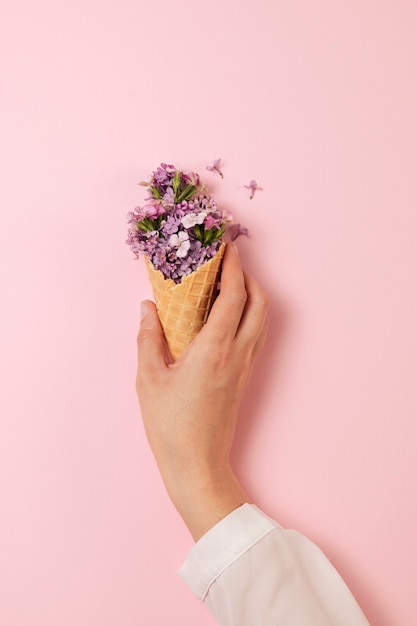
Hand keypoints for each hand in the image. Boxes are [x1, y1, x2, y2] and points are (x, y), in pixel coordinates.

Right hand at [136, 243, 268, 539]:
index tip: (227, 248)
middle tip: (229, 262)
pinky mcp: (245, 377)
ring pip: (262, 319)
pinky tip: (228, 316)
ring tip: (229, 283)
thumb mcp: (148, 380)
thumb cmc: (170, 426)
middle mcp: (237, 354)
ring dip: (252, 295)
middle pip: (260, 303)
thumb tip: (148, 307)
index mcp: (213, 350)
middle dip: (249, 276)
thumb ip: (148, 338)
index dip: (234, 268)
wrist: (198, 464)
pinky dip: (249, 315)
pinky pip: (255, 335)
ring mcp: (245, 366)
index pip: (234, 297)